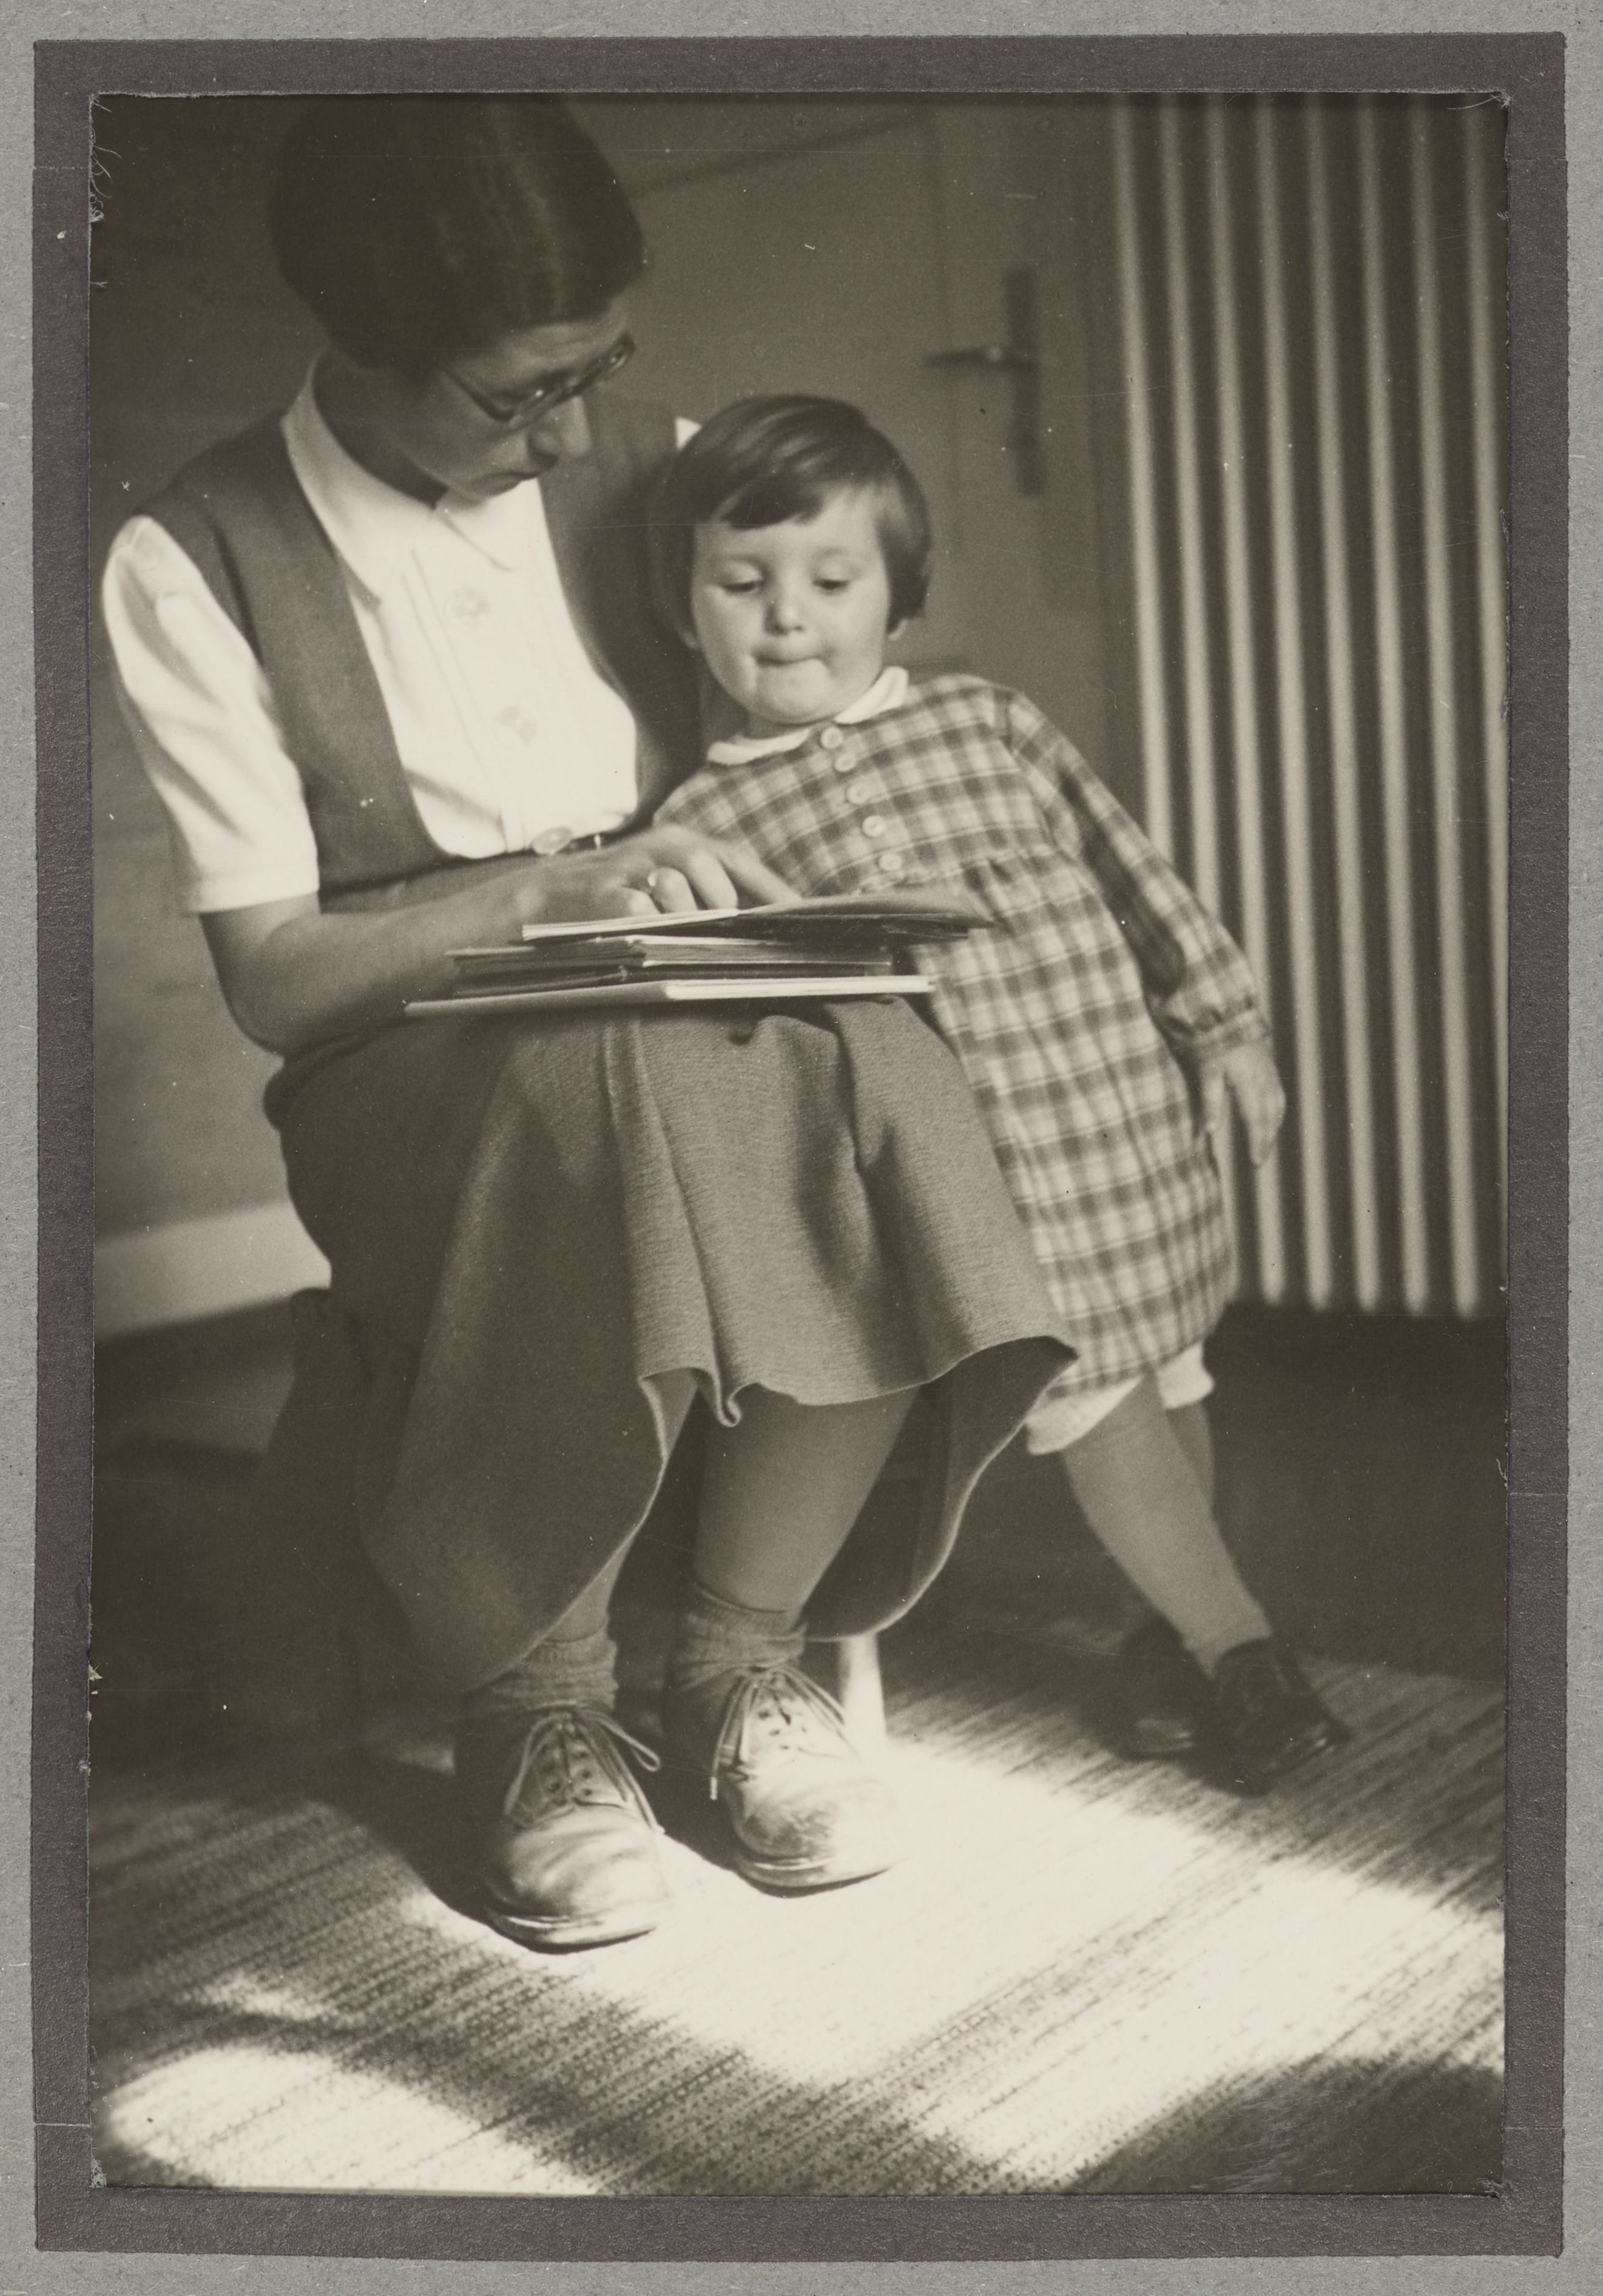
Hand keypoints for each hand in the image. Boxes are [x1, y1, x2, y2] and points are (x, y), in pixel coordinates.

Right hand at [529, 825, 796, 925]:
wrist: (538, 903)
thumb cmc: (611, 897)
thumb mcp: (660, 883)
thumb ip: (705, 895)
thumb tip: (760, 923)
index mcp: (678, 842)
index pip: (737, 860)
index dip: (771, 888)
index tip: (802, 915)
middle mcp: (657, 848)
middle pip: (710, 870)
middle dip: (727, 908)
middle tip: (738, 942)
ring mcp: (629, 869)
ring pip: (677, 888)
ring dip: (689, 918)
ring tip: (690, 944)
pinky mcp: (602, 894)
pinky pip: (640, 911)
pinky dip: (653, 926)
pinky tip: (655, 943)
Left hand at [1198, 1038, 1285, 1166]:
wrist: (1223, 1009)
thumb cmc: (1211, 1041)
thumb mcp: (1205, 1071)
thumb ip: (1210, 1101)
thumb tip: (1210, 1132)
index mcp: (1248, 1081)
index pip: (1255, 1119)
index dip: (1256, 1141)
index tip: (1255, 1161)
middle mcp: (1263, 1077)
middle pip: (1269, 1115)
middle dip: (1265, 1139)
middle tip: (1259, 1160)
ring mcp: (1268, 1069)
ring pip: (1277, 1104)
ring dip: (1273, 1126)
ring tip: (1267, 1143)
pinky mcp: (1268, 1063)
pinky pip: (1278, 1092)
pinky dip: (1277, 1109)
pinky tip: (1272, 1116)